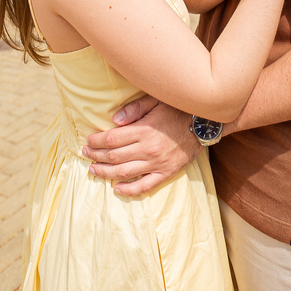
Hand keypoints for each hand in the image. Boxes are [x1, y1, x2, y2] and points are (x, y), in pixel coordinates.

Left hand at [83, 99, 200, 194]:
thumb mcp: (156, 101)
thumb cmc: (178, 110)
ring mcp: (157, 164)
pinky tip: (117, 189)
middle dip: (96, 156)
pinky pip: (145, 186)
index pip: (112, 139)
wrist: (204, 125)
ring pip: (124, 172)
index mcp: (144, 130)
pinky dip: (129, 190)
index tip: (88, 141)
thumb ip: (134, 109)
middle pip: (114, 156)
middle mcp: (148, 149)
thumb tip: (113, 120)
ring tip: (93, 170)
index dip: (96, 141)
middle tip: (86, 154)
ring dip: (106, 173)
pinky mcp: (166, 173)